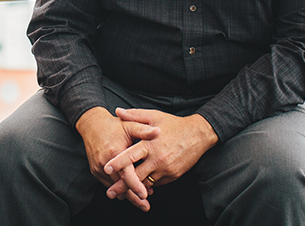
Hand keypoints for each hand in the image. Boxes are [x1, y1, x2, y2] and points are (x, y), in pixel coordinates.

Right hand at [75, 107, 159, 210]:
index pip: (126, 174)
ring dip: (127, 194)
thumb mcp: (129, 126)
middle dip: (134, 197)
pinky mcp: (95, 171)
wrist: (92, 125)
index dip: (136, 185)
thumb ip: (144, 130)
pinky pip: (108, 184)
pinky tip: (129, 191)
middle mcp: (105, 163)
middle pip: (120, 186)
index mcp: (115, 152)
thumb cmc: (113, 126)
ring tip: (141, 201)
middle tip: (146, 206)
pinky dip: (119, 189)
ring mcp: (98, 168)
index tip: (145, 195)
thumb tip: (159, 132)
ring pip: (114, 187)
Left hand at [103, 108, 217, 201]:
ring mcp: (166, 169)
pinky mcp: (173, 175)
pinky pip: (157, 183)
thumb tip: (117, 111)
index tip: (106, 169)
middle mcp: (157, 159)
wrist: (198, 135)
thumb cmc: (173, 124)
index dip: (117, 163)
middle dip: (122, 186)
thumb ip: (134, 115)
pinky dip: (148, 185)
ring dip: (135, 188)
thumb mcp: (154, 116)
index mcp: (150, 144)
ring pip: (146, 183)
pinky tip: (141, 186)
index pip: (130, 156)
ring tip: (123, 193)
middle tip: (110, 192)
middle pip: (136, 176)